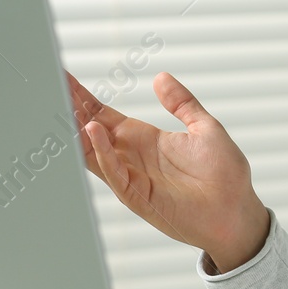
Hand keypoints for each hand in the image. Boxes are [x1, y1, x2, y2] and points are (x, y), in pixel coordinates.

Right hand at [68, 71, 270, 272]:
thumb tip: (160, 77)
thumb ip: (182, 103)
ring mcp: (132, 177)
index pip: (104, 114)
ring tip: (60, 103)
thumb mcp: (205, 128)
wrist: (238, 212)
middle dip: (70, 107)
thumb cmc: (226, 176)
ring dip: (77, 128)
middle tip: (49, 83)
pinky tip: (94, 132)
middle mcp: (132, 158)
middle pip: (91, 128)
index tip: (63, 76)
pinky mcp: (139, 196)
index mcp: (144, 140)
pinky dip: (102, 153)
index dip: (83, 96)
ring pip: (94, 151)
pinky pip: (114, 172)